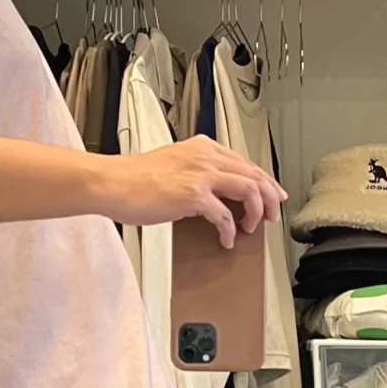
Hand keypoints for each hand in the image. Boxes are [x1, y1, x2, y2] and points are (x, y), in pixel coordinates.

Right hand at [100, 135, 286, 246]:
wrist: (113, 182)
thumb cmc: (135, 179)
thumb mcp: (174, 165)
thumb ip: (197, 173)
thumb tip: (215, 193)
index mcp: (202, 148)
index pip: (245, 162)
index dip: (264, 181)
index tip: (272, 196)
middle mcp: (205, 157)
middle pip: (254, 174)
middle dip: (269, 198)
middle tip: (272, 216)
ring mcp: (201, 175)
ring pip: (248, 189)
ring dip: (255, 212)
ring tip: (252, 227)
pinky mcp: (193, 195)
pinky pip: (224, 216)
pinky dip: (230, 230)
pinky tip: (227, 239)